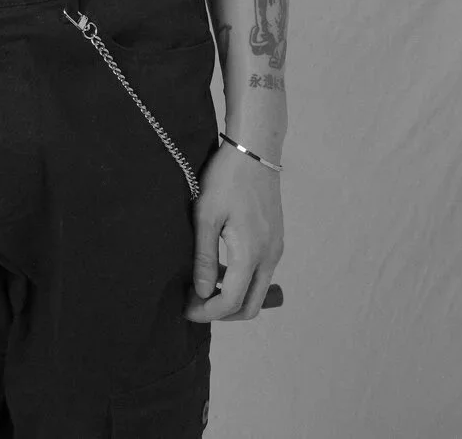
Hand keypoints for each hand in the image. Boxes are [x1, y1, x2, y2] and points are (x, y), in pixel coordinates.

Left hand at [183, 139, 283, 321]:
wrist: (254, 149)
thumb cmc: (226, 178)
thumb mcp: (206, 215)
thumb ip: (205, 257)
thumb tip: (202, 293)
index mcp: (251, 253)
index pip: (232, 302)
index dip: (207, 312)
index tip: (185, 309)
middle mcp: (269, 256)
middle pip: (250, 306)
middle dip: (222, 312)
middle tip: (195, 303)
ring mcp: (275, 248)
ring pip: (256, 290)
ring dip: (232, 295)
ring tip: (202, 284)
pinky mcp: (275, 238)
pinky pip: (260, 272)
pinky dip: (241, 279)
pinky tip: (220, 266)